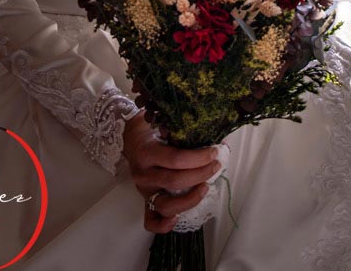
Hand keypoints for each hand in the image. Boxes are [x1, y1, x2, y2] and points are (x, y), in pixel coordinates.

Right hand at [123, 112, 221, 233]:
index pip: (176, 159)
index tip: (214, 152)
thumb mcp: (166, 124)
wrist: (131, 138)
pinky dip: (163, 225)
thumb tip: (218, 141)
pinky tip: (176, 219)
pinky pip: (150, 220)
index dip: (199, 158)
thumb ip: (187, 132)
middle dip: (200, 175)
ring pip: (165, 205)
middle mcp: (143, 174)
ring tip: (205, 188)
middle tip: (215, 166)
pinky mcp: (145, 201)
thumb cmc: (152, 130)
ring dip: (189, 200)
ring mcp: (143, 190)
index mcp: (147, 152)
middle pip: (174, 181)